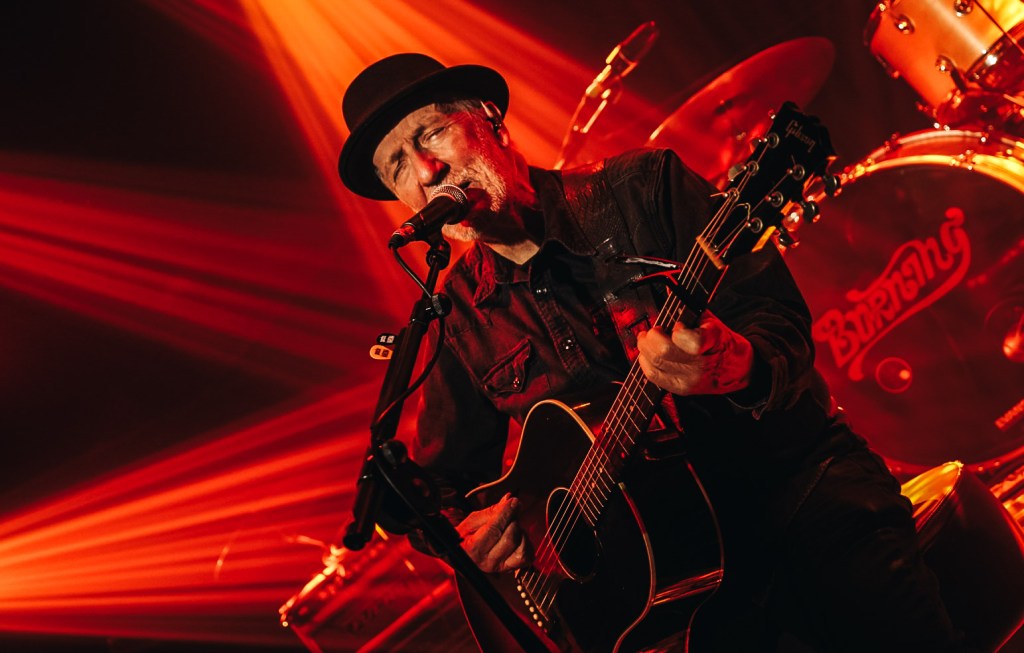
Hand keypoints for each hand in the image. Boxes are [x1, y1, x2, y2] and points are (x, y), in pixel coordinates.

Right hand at [457, 493, 529, 572]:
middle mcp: (487, 562)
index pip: (495, 529)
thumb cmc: (465, 538)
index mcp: (473, 549)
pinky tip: (518, 538)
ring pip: (522, 548)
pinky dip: (527, 544)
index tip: (513, 502)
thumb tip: (508, 501)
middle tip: (509, 514)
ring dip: (521, 533)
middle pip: (511, 537)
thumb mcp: (471, 522)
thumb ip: (491, 512)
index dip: (506, 513)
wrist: (464, 556)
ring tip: (511, 528)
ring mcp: (500, 568)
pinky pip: (528, 556)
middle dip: (513, 521)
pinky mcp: (511, 569)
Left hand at [636, 310, 753, 395]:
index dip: (678, 330)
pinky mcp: (682, 389)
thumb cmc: (722, 343)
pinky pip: (654, 376)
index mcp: (713, 341)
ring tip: (647, 340)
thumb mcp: (712, 322)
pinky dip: (645, 363)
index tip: (677, 325)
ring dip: (645, 348)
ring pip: (655, 363)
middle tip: (652, 331)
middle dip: (651, 337)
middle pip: (664, 351)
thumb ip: (689, 307)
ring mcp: (690, 379)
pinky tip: (647, 355)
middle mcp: (701, 364)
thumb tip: (669, 289)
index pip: (690, 339)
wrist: (736, 370)